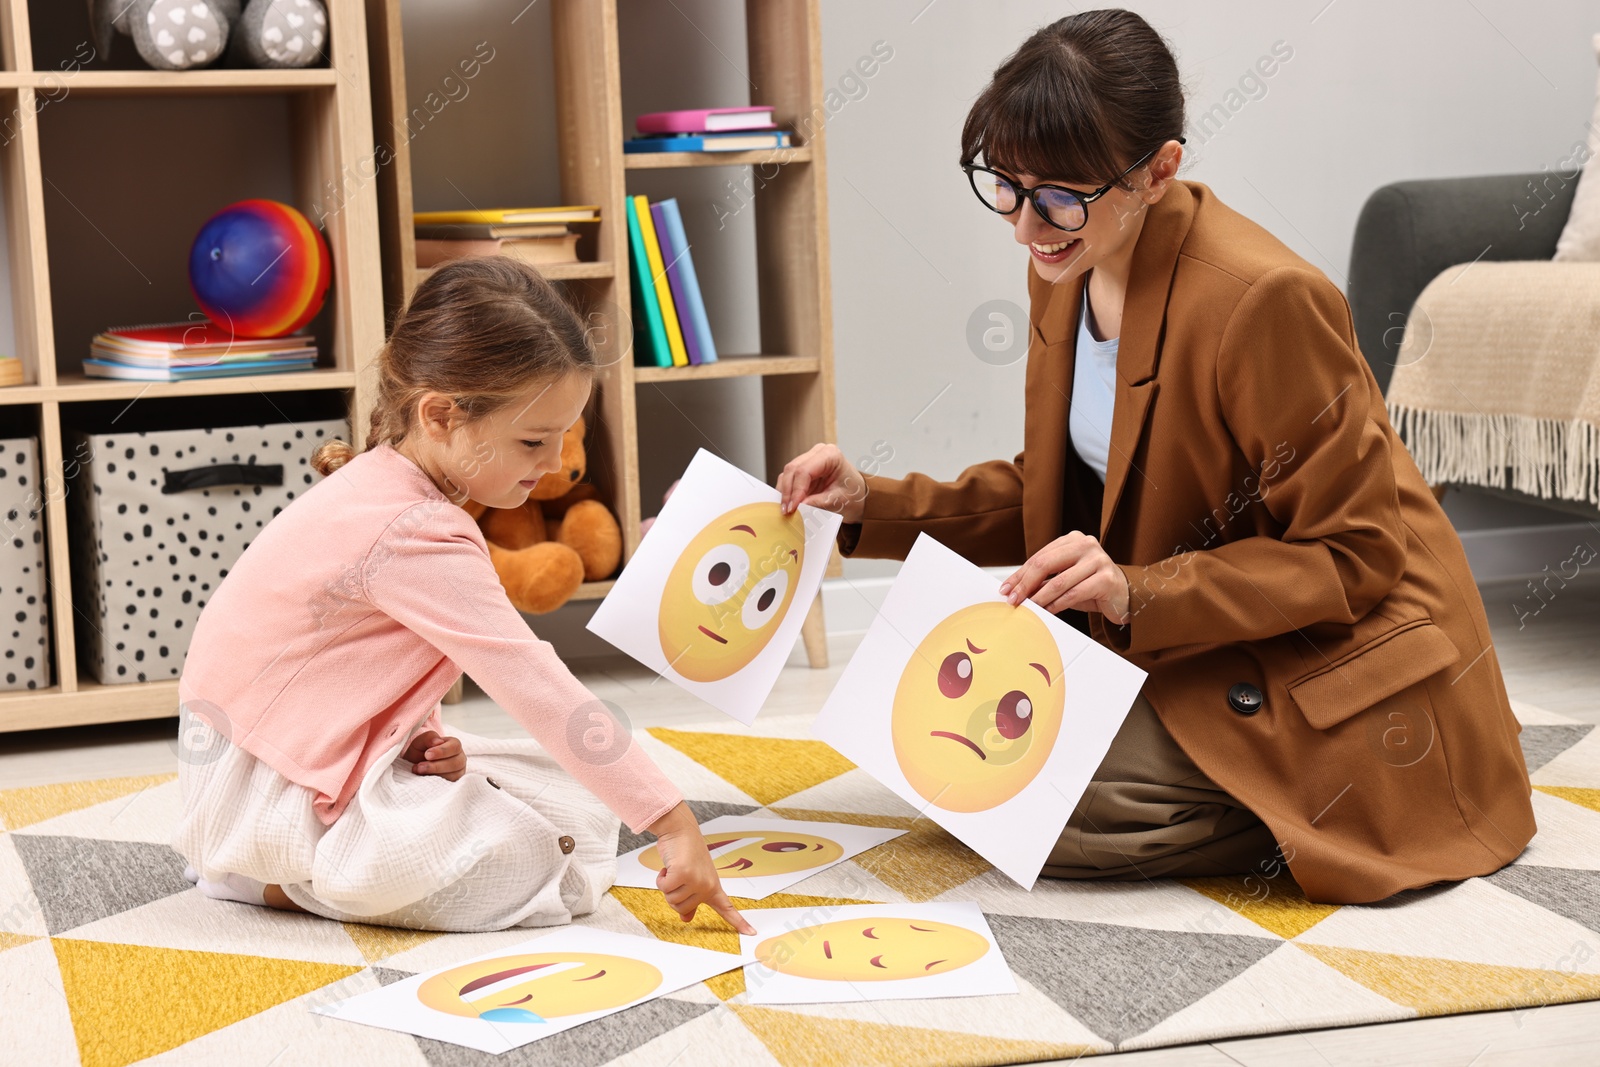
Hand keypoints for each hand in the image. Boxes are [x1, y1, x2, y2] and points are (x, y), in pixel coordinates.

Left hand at [402, 730, 465, 780]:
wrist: (416, 762)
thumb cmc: (421, 750)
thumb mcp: (420, 741)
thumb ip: (428, 738)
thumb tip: (438, 741)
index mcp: (454, 745)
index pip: (455, 746)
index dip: (442, 751)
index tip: (427, 755)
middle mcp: (459, 758)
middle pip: (456, 763)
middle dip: (437, 766)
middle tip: (420, 766)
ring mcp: (458, 771)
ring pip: (454, 775)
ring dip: (435, 775)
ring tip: (419, 772)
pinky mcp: (453, 782)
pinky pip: (450, 785)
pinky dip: (437, 783)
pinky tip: (426, 779)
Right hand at [646, 802, 756, 934]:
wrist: (681, 830)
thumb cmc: (686, 853)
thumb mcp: (691, 879)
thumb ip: (691, 899)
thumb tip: (686, 918)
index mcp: (713, 887)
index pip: (727, 908)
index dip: (739, 923)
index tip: (752, 933)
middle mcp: (708, 886)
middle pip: (682, 909)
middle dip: (673, 894)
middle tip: (678, 876)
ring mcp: (697, 881)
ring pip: (672, 900)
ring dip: (667, 885)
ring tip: (674, 870)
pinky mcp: (683, 875)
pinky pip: (664, 888)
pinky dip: (661, 878)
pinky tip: (668, 867)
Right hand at [776, 443, 866, 522]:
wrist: (858, 497)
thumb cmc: (853, 495)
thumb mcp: (837, 501)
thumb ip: (816, 503)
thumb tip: (797, 508)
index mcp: (830, 455)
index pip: (805, 471)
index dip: (796, 490)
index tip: (792, 507)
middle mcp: (817, 453)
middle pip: (793, 469)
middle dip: (787, 492)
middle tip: (786, 511)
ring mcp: (809, 459)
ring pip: (787, 473)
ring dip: (784, 492)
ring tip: (785, 510)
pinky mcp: (803, 469)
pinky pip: (789, 479)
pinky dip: (786, 492)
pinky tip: (788, 504)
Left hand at [998, 531, 1131, 624]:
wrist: (1124, 596)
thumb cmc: (1091, 587)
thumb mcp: (1065, 579)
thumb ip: (1045, 580)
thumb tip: (1015, 590)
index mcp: (1073, 539)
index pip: (1039, 557)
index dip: (1020, 574)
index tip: (1006, 589)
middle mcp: (1086, 544)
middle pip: (1046, 564)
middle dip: (1025, 584)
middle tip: (1013, 599)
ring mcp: (1098, 559)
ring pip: (1059, 581)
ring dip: (1039, 598)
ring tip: (1028, 608)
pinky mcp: (1106, 578)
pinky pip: (1074, 594)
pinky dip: (1057, 605)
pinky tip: (1048, 611)